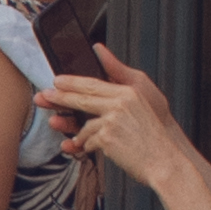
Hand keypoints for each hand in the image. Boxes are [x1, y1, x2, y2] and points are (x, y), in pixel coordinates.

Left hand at [45, 47, 181, 184]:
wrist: (166, 161)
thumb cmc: (154, 135)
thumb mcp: (145, 99)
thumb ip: (119, 76)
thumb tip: (98, 49)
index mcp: (128, 93)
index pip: (93, 84)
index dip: (73, 82)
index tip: (57, 81)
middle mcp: (120, 103)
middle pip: (82, 98)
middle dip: (60, 98)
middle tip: (44, 97)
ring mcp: (113, 120)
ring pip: (85, 125)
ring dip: (80, 135)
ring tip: (76, 140)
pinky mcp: (107, 138)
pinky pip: (87, 142)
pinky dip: (88, 147)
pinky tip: (91, 150)